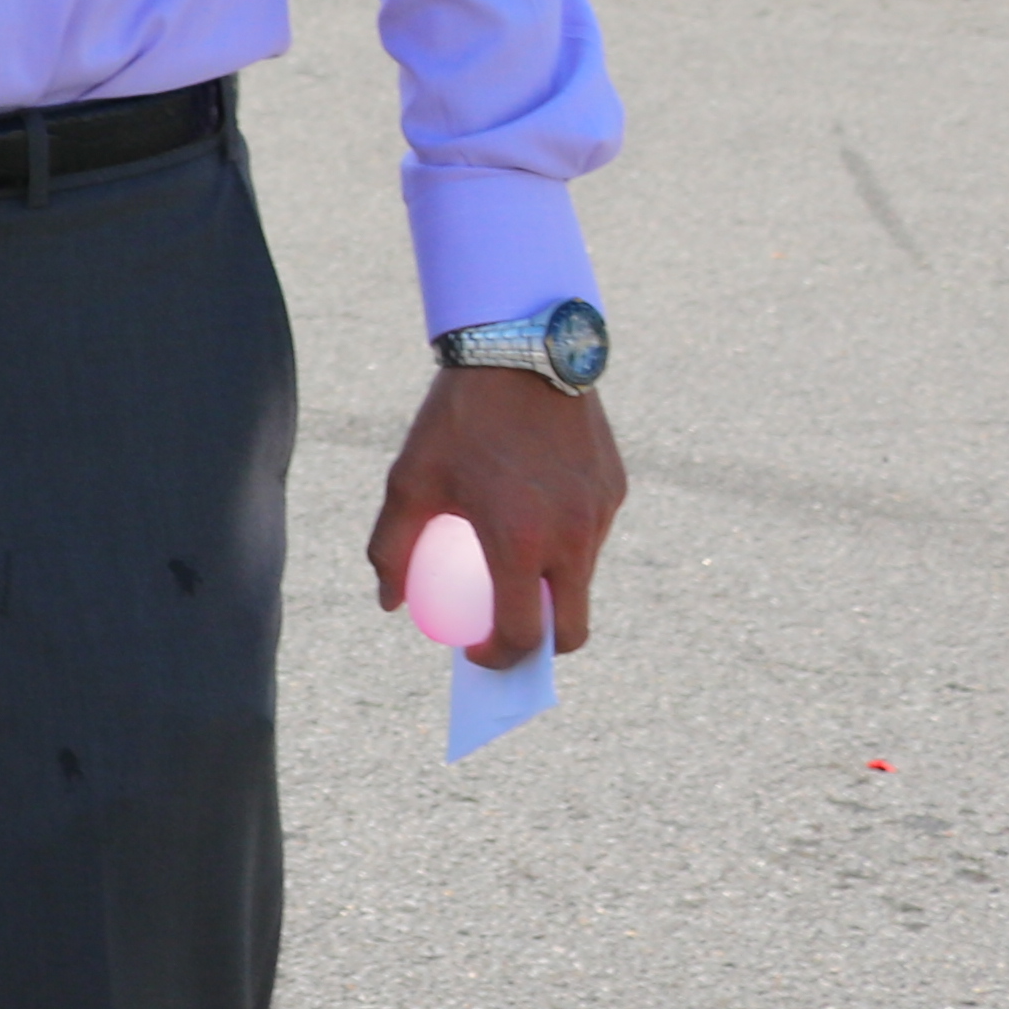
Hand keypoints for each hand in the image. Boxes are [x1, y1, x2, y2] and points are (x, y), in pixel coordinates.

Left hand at [366, 365, 627, 670]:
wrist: (519, 350)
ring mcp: (600, 514)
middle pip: (571, 630)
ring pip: (584, 579)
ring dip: (554, 588)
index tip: (475, 652)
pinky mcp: (616, 489)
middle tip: (506, 631)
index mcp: (520, 542)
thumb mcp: (409, 480)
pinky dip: (567, 542)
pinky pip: (593, 535)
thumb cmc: (455, 419)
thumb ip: (393, 549)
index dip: (498, 659)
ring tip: (512, 560)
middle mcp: (571, 536)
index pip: (521, 635)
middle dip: (541, 646)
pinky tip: (533, 512)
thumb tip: (392, 603)